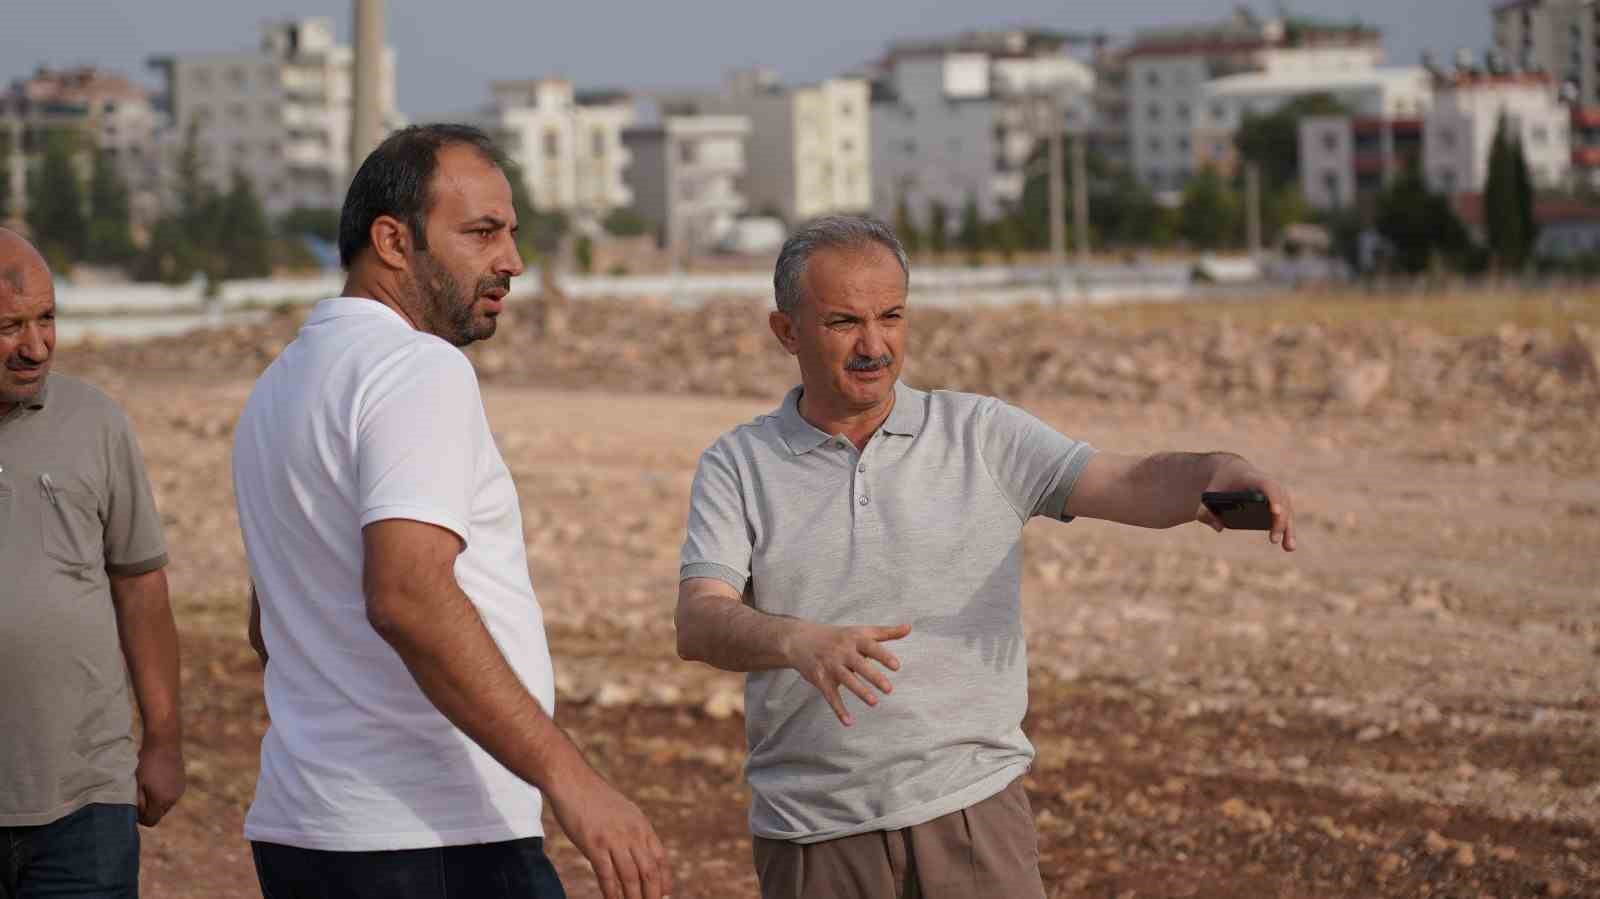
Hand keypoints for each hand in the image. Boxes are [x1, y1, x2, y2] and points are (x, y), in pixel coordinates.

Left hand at [135, 739, 185, 825]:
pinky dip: (163, 791)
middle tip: (139, 793)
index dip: (140, 817)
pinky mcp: (182, 782)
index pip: (150, 821)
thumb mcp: (136, 784)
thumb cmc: (146, 762)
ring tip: (149, 783)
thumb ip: (138, 803)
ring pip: (165, 804)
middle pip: (158, 814)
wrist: (164, 742)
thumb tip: (138, 815)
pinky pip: (171, 794)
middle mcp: (173, 799)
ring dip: (156, 799)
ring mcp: (179, 790)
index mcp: (161, 801)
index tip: (134, 804)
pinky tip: (157, 778)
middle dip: (149, 808)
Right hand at [548, 772, 670, 898]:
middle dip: (652, 895)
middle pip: (649, 872)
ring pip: (630, 877)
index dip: (664, 881)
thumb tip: (640, 852)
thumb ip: (634, 831)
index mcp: (642, 825)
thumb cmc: (595, 798)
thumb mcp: (624, 812)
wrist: (572, 780)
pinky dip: (612, 893)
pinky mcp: (594, 844)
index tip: (664, 895)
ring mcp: (613, 839)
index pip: (660, 859)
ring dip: (633, 898)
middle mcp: (632, 833)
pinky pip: (607, 875)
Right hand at [783, 621, 910, 725]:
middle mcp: (842, 651)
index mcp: (854, 639)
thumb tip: (909, 628)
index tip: (896, 666)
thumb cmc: (836, 636)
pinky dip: (839, 710)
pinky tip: (849, 722)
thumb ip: (885, 632)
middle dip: (873, 677)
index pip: (870, 647)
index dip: (883, 656)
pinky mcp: (820, 679)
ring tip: (874, 703)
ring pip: (846, 679)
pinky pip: (830, 696)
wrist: (799, 640)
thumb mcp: (859, 631)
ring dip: (859, 691)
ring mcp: (830, 665)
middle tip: (889, 689)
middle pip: (859, 664)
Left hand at [1196, 458, 1296, 551]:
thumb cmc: (1219, 484)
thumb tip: (1218, 527)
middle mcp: (1268, 483)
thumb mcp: (1207, 494)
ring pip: (1287, 509)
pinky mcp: (1278, 502)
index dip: (1273, 497)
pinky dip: (1288, 529)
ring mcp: (1275, 492)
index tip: (1274, 512)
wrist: (1231, 471)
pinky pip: (1286, 515)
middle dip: (1280, 520)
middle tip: (1273, 539)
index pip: (1267, 485)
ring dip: (1289, 528)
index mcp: (1251, 477)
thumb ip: (1204, 510)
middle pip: (1281, 500)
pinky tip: (1289, 546)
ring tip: (1288, 548)